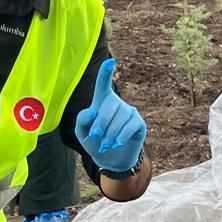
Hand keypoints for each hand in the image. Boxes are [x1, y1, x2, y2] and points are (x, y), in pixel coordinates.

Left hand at [75, 58, 146, 173]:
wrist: (110, 160)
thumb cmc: (95, 142)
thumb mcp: (82, 133)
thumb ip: (82, 120)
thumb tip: (93, 110)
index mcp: (102, 102)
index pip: (103, 84)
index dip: (106, 73)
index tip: (110, 61)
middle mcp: (117, 103)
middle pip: (109, 105)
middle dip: (100, 123)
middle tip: (95, 137)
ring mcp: (130, 112)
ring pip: (120, 118)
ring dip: (110, 134)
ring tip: (106, 144)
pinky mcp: (139, 124)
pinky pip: (131, 126)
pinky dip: (121, 136)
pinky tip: (117, 143)